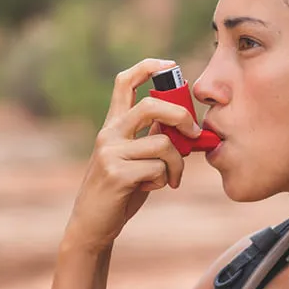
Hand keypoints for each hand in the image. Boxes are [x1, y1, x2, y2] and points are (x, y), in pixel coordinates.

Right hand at [63, 58, 203, 252]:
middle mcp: (109, 133)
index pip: (125, 82)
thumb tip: (186, 124)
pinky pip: (158, 168)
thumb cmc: (122, 189)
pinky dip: (164, 180)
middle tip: (195, 134)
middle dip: (182, 117)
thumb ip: (153, 137)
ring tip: (171, 178)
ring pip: (163, 144)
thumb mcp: (137, 158)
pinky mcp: (116, 174)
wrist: (94, 223)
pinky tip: (152, 188)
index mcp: (113, 124)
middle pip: (152, 105)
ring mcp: (110, 152)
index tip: (170, 64)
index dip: (147, 67)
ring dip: (177, 164)